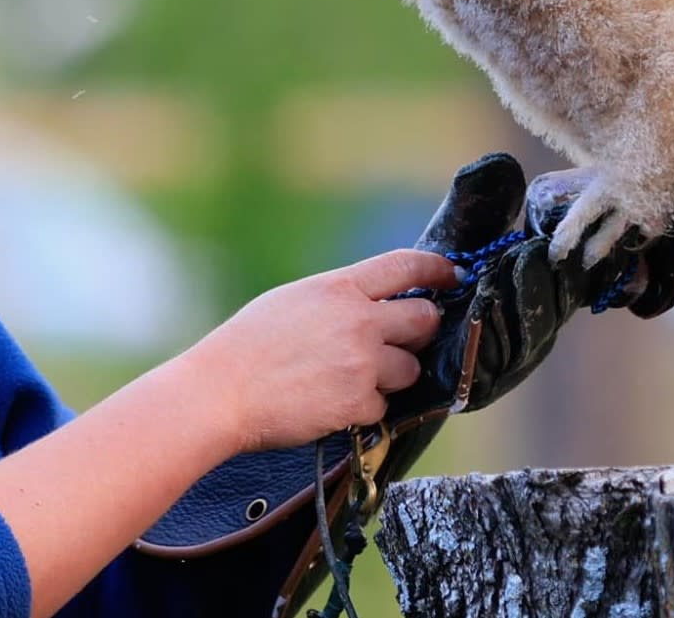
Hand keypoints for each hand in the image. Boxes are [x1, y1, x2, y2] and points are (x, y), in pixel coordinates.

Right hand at [186, 247, 456, 452]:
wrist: (221, 392)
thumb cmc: (249, 344)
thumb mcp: (296, 299)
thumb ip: (341, 297)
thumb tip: (376, 301)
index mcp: (341, 287)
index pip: (406, 266)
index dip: (437, 269)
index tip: (452, 275)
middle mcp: (360, 320)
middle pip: (424, 319)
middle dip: (421, 330)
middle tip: (405, 339)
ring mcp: (362, 362)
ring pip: (410, 368)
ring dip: (393, 376)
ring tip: (352, 378)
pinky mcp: (357, 402)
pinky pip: (383, 406)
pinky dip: (364, 408)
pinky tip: (333, 403)